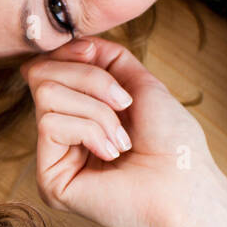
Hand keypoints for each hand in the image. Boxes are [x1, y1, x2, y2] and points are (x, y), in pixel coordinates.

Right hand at [22, 38, 226, 226]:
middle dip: (91, 80)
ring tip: (123, 140)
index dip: (74, 56)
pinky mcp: (49, 178)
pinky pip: (51, 124)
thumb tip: (71, 43)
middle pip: (42, 73)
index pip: (50, 65)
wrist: (184, 183)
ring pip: (47, 95)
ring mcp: (53, 156)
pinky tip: (111, 154)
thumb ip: (105, 58)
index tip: (103, 64)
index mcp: (80, 112)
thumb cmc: (172, 141)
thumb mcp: (139, 84)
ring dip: (97, 111)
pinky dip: (90, 131)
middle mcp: (62, 133)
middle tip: (124, 106)